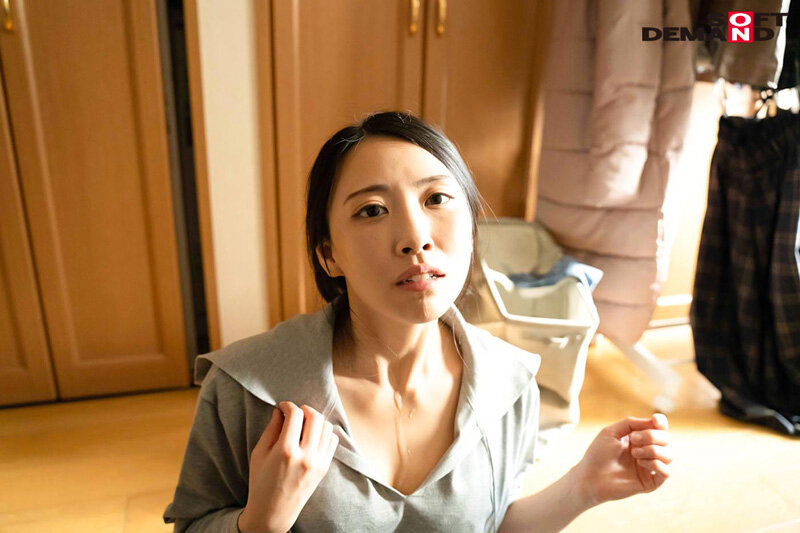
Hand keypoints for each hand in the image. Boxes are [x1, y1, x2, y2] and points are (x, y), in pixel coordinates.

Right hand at [238, 401, 338, 532]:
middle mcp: (306, 455)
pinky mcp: (325, 467)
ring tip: (303, 424)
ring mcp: (319, 462)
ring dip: (315, 420)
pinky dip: (324, 432)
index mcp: (286, 451)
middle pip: (315, 417)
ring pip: (326, 427)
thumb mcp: (259, 454)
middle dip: (304, 408)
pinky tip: (312, 435)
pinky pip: (332, 440)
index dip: (288, 405)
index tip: (282, 406)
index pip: (295, 415)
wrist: (273, 512)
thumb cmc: (260, 483)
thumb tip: (280, 411)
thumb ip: (271, 429)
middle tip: (294, 413)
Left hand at [572, 414, 671, 506]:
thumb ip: (631, 423)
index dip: (661, 422)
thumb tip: (653, 421)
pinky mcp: (650, 483)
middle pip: (666, 439)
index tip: (655, 420)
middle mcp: (647, 452)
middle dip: (652, 436)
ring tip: (634, 453)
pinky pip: (666, 472)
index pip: (659, 428)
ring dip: (653, 450)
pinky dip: (655, 464)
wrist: (590, 477)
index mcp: (639, 439)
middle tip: (633, 439)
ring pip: (669, 455)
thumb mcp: (612, 432)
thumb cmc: (598, 454)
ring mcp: (650, 468)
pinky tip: (640, 463)